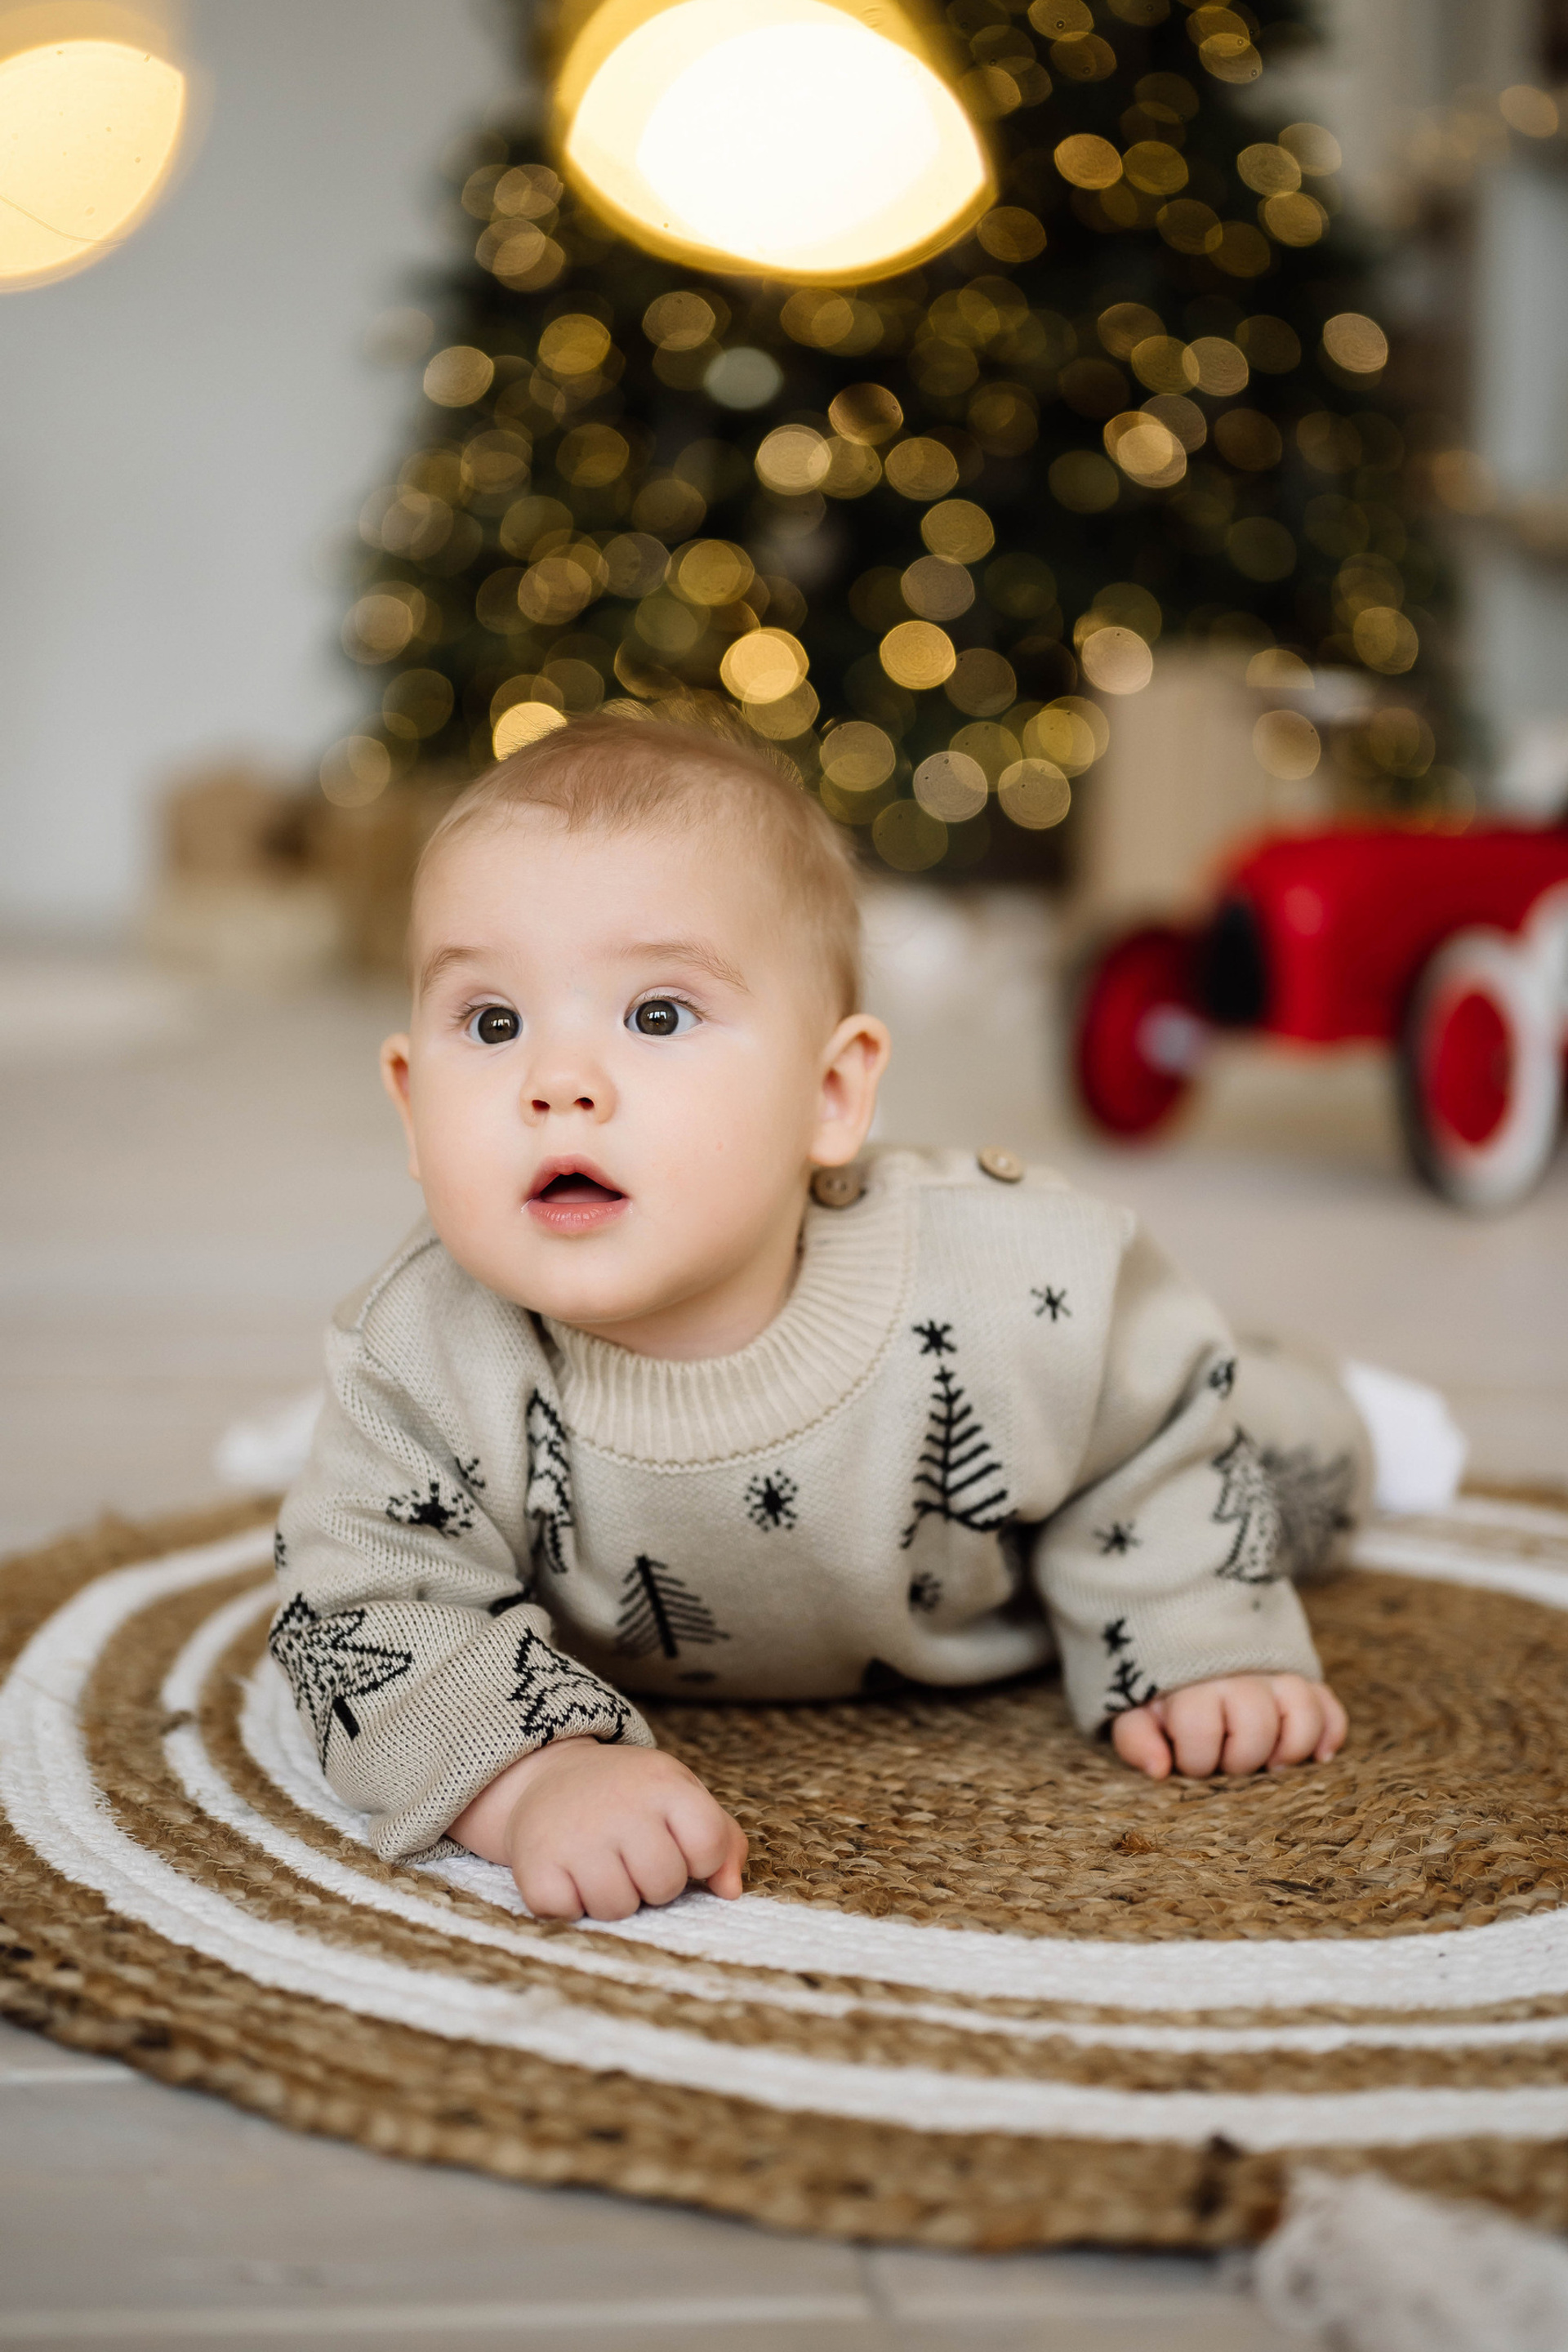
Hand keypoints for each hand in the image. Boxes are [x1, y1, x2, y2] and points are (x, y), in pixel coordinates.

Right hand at [449, 1738, 747, 1921]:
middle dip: (654, 1884)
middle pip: (664, 1884)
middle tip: (633, 1858)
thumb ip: (721, 1840)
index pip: (709, 1844)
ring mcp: (575, 1835)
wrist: (547, 1774)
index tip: (678, 1846)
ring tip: (602, 1867)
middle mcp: (619, 1805)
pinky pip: (567, 1914)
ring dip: (613, 1899)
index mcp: (663, 1783)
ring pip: (617, 1908)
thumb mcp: (680, 1796)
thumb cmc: (629, 1796)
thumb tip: (729, 1891)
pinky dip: (568, 1906)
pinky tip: (568, 1874)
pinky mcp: (534, 1863)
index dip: (700, 1859)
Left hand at [1111, 1674, 1346, 1780]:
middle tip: (1227, 1760)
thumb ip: (1135, 1737)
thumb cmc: (1159, 1681)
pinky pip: (1330, 1707)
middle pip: (1257, 1727)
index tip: (1188, 1758)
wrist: (1185, 1623)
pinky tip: (1317, 1755)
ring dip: (1291, 1749)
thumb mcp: (1133, 1704)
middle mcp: (1238, 1673)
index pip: (1200, 1730)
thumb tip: (1159, 1770)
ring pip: (1303, 1714)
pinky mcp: (1302, 1676)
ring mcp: (1275, 1672)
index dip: (1195, 1759)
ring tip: (1271, 1761)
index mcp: (1191, 1681)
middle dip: (1241, 1759)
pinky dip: (1329, 1733)